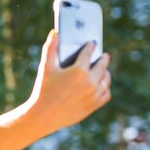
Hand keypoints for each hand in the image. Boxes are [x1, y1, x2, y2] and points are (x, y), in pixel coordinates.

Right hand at [0, 30, 111, 149]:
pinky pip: (106, 93)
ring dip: (105, 73)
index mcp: (78, 70)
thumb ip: (50, 49)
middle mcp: (89, 82)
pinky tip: (102, 85)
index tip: (92, 43)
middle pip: (102, 65)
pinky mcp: (94, 105)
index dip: (90, 46)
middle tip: (104, 56)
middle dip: (103, 59)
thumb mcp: (45, 68)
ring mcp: (94, 94)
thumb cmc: (43, 90)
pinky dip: (105, 87)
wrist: (43, 116)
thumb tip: (55, 32)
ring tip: (103, 70)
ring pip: (106, 79)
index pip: (89, 53)